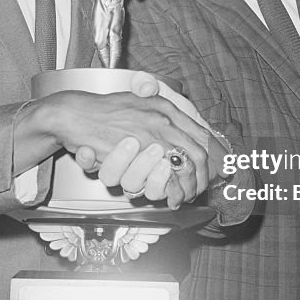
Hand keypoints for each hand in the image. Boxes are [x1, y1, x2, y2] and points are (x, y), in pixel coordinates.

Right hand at [45, 73, 209, 205]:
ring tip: (187, 195)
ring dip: (187, 186)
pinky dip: (170, 192)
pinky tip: (172, 198)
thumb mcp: (138, 102)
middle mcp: (161, 119)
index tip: (224, 167)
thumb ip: (160, 112)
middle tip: (202, 189)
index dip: (217, 153)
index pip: (202, 132)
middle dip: (204, 176)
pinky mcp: (135, 154)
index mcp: (165, 107)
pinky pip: (161, 178)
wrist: (75, 113)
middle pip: (197, 152)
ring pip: (182, 167)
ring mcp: (148, 136)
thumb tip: (186, 131)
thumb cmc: (104, 109)